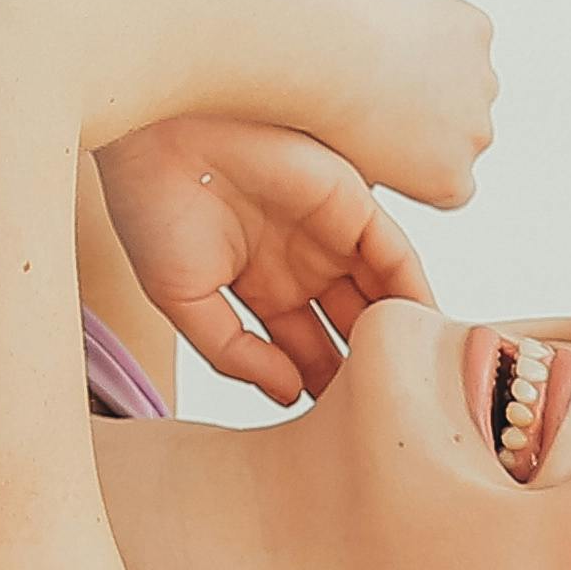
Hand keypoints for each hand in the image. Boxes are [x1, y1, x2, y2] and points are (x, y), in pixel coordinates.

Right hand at [94, 114, 434, 407]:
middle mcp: (302, 260)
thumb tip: (287, 394)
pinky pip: (395, 255)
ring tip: (416, 386)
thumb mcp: (182, 297)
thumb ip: (233, 351)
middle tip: (388, 417)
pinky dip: (412, 294)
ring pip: (380, 295)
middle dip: (368, 371)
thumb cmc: (150, 206)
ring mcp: (328, 232)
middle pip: (352, 328)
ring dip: (397, 338)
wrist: (153, 135)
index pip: (306, 348)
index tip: (342, 434)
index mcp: (261, 283)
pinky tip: (420, 336)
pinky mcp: (350, 202)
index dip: (324, 387)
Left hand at [292, 0, 497, 212]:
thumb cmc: (322, 112)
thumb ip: (384, 169)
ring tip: (380, 51)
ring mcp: (482, 82)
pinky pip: (461, 26)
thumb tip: (374, 157)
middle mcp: (477, 138)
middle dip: (430, 102)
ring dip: (436, 60)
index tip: (384, 125)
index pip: (449, 170)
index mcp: (451, 183)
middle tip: (378, 82)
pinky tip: (395, 21)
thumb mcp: (352, 167)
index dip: (415, 144)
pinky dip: (436, 21)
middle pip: (460, 119)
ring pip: (464, 70)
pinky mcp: (478, 31)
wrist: (325, 57)